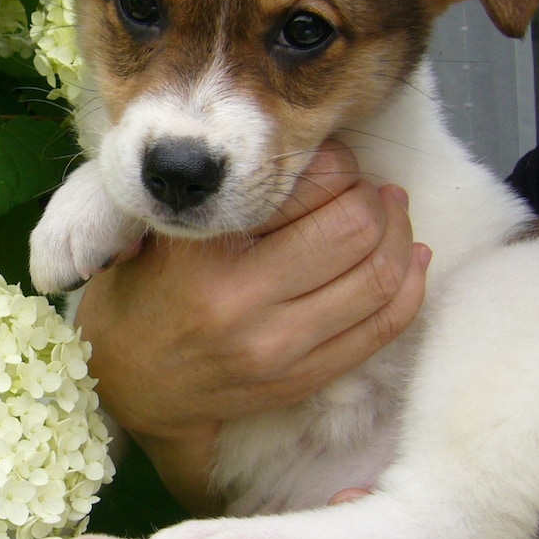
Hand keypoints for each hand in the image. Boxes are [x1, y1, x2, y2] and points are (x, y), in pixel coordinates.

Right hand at [73, 140, 429, 512]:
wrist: (129, 384)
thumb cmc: (140, 291)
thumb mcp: (150, 227)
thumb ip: (210, 192)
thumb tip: (299, 154)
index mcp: (202, 253)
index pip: (302, 184)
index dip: (332, 161)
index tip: (328, 162)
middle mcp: (243, 302)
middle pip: (355, 227)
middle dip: (372, 196)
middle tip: (364, 189)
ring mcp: (278, 349)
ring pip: (380, 277)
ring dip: (398, 235)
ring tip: (389, 215)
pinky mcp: (304, 379)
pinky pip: (383, 327)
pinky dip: (409, 285)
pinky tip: (409, 257)